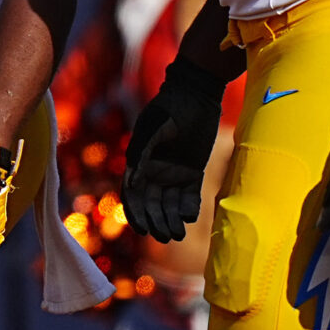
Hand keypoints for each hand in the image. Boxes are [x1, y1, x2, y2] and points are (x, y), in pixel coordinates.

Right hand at [122, 61, 225, 241]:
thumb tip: (133, 180)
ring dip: (171, 220)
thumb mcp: (157, 128)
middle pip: (152, 204)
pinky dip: (188, 208)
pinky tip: (189, 217)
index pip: (133, 194)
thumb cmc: (172, 106)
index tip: (141, 228)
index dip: (135, 212)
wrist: (197, 92)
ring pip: (169, 203)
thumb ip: (145, 152)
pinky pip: (189, 195)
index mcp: (139, 161)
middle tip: (166, 236)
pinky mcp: (192, 171)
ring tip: (177, 234)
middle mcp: (154, 171)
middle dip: (156, 221)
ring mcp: (173, 172)